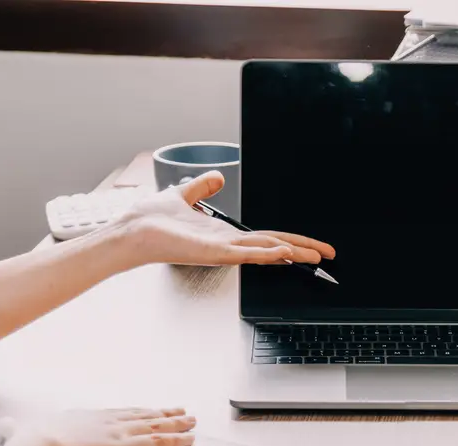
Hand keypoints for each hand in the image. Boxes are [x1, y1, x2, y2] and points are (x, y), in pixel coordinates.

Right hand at [29, 407, 197, 445]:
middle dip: (163, 412)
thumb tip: (10, 436)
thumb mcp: (28, 437)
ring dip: (176, 423)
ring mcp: (118, 432)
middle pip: (142, 414)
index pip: (118, 413)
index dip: (136, 412)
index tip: (147, 410)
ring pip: (156, 425)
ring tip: (191, 420)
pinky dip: (177, 440)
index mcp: (85, 417)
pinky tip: (190, 439)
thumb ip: (26, 437)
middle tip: (180, 410)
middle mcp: (106, 421)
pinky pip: (159, 442)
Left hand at [116, 171, 335, 268]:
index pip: (266, 236)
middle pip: (274, 246)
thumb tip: (216, 177)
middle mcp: (227, 244)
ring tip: (314, 257)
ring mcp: (221, 250)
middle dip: (302, 250)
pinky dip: (265, 255)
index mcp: (223, 234)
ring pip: (265, 252)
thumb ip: (201, 187)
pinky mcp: (212, 253)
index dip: (290, 238)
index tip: (310, 244)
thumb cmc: (150, 220)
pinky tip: (283, 254)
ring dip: (291, 253)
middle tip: (327, 256)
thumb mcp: (183, 195)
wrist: (131, 231)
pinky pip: (244, 254)